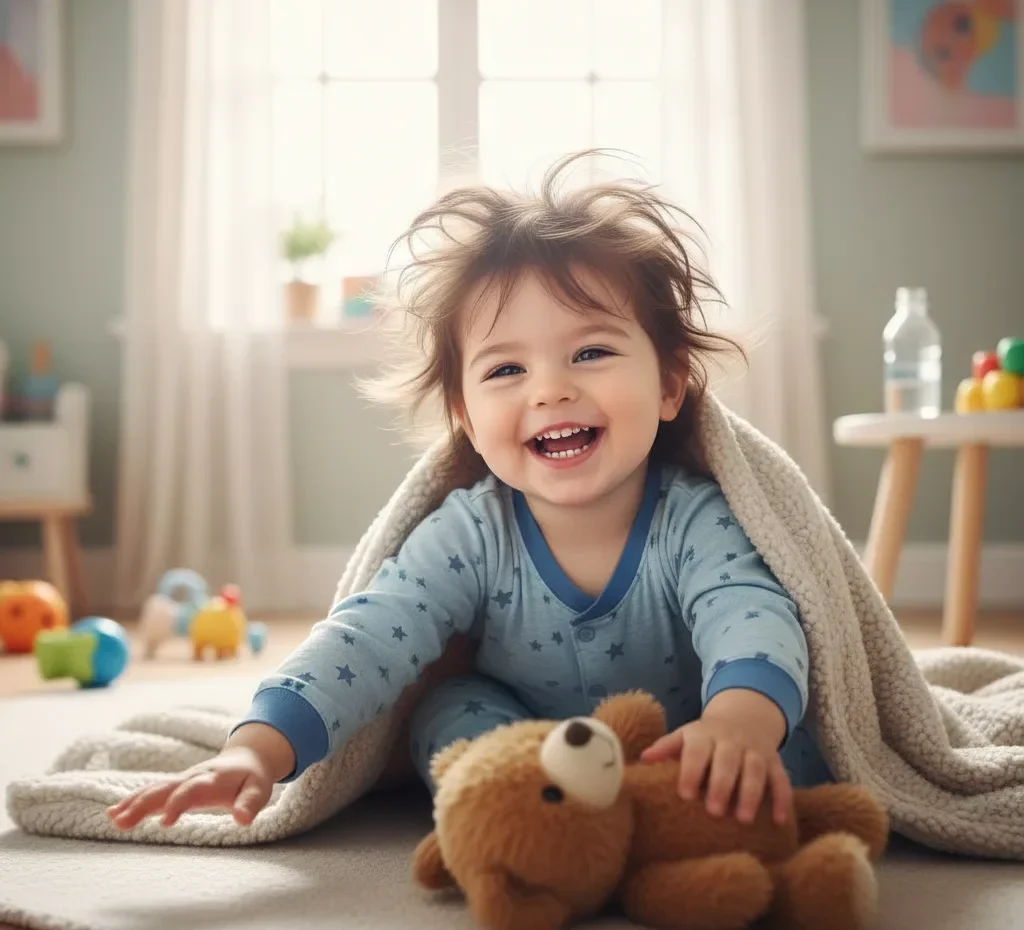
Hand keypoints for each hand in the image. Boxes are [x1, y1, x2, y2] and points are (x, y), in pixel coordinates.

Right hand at [105, 746, 275, 828]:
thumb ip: (250, 804)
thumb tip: (242, 820)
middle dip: (144, 804)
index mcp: (212, 779)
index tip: (164, 822)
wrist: (247, 758)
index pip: (191, 790)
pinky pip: (151, 791)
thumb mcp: (259, 790)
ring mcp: (181, 779)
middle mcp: (192, 776)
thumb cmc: (252, 779)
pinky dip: (132, 800)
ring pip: (154, 789)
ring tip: (113, 819)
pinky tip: (113, 813)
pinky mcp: (174, 784)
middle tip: (123, 822)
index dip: (177, 803)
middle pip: (165, 788)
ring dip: (133, 803)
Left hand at [640, 689, 791, 825]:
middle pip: (728, 760)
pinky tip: (779, 820)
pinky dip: (783, 799)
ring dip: (751, 794)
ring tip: (743, 819)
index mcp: (705, 734)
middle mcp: (731, 740)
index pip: (697, 750)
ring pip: (755, 769)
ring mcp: (755, 750)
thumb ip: (667, 747)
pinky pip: (781, 779)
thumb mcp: (686, 736)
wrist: (744, 717)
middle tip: (714, 812)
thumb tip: (643, 759)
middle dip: (722, 785)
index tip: (685, 794)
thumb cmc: (706, 737)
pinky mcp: (775, 761)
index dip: (692, 770)